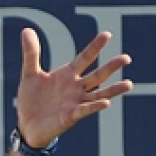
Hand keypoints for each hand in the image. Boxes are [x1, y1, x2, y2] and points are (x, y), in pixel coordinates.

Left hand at [15, 28, 131, 147]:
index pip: (85, 58)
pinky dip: (95, 106)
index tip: (107, 34)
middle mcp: (76, 88)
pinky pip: (85, 110)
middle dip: (111, 66)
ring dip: (113, 90)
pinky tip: (107, 102)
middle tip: (126, 58)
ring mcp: (75, 102)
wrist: (26, 126)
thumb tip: (27, 30)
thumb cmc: (31, 100)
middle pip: (97, 75)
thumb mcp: (30, 74)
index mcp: (68, 75)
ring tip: (129, 84)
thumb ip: (31, 53)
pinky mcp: (70, 117)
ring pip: (99, 94)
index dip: (95, 47)